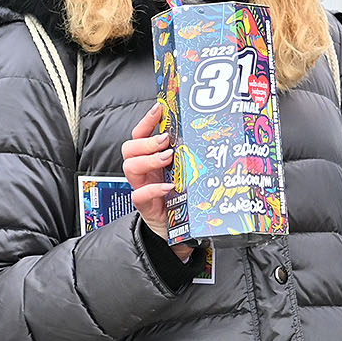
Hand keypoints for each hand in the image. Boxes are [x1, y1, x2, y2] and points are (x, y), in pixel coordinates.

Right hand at [121, 101, 193, 260]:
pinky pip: (140, 194)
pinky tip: (169, 186)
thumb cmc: (185, 200)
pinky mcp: (145, 206)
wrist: (181, 232)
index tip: (159, 109)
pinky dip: (154, 189)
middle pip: (129, 148)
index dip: (147, 121)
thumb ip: (190, 156)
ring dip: (149, 159)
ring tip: (167, 159)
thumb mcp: (188, 173)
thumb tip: (212, 132)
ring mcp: (142, 188)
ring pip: (130, 166)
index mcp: (152, 160)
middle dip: (146, 141)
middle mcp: (144, 172)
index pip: (140, 135)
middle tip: (165, 141)